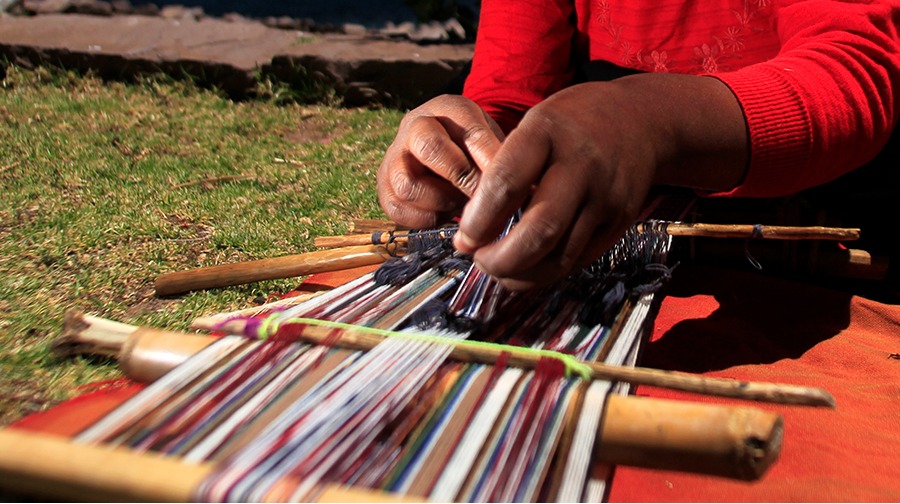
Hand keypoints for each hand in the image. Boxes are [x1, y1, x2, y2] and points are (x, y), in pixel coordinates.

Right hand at [377, 94, 504, 228]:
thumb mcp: (489, 139)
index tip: (507, 181)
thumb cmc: (470, 147)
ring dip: (443, 202)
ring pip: (409, 186)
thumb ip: (498, 156)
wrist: (439, 150)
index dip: (490, 160)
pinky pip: (401, 211)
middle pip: (430, 149)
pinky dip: (429, 218)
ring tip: (462, 203)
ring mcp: (394, 159)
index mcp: (446, 109)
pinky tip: (446, 211)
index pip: (471, 132)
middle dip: (462, 178)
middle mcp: (413, 128)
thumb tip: (521, 187)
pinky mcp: (385, 190)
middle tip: (482, 196)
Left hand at [453, 74, 747, 288]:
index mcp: (547, 133)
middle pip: (539, 230)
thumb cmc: (570, 123)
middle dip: (500, 259)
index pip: (506, 184)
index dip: (479, 221)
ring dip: (520, 273)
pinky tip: (524, 269)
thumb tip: (471, 224)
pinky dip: (545, 273)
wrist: (640, 120)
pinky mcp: (619, 220)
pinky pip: (577, 259)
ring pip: (559, 255)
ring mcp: (605, 196)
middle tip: (478, 260)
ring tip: (496, 268)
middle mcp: (581, 165)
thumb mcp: (534, 124)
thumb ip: (504, 168)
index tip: (463, 238)